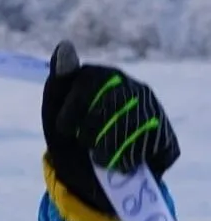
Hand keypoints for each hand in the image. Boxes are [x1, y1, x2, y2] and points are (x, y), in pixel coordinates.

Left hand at [41, 40, 179, 214]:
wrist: (88, 176)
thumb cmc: (68, 138)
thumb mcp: (54, 111)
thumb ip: (59, 81)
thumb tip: (64, 45)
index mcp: (103, 77)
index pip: (91, 83)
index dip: (73, 112)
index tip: (64, 129)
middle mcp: (133, 88)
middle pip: (113, 108)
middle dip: (90, 134)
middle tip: (83, 145)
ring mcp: (153, 112)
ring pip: (133, 130)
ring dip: (108, 151)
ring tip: (99, 157)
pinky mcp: (166, 137)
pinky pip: (151, 150)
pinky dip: (128, 163)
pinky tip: (120, 163)